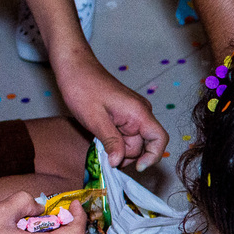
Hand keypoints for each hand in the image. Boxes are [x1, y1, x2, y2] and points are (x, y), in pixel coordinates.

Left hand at [52, 48, 167, 170]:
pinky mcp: (125, 115)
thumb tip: (117, 163)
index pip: (159, 139)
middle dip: (125, 154)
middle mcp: (141, 114)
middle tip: (103, 154)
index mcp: (139, 113)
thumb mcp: (94, 119)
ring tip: (98, 141)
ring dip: (117, 148)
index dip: (152, 157)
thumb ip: (110, 142)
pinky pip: (125, 134)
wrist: (73, 65)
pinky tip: (100, 136)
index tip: (137, 167)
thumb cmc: (82, 87)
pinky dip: (114, 140)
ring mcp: (134, 114)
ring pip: (132, 142)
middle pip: (143, 145)